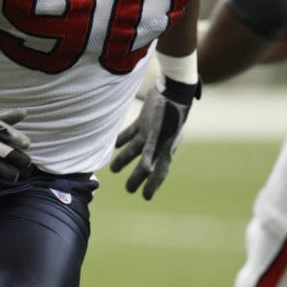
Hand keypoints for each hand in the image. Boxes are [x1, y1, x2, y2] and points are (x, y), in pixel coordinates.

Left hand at [111, 76, 199, 199]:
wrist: (172, 88)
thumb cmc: (169, 112)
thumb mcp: (162, 133)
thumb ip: (154, 151)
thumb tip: (148, 170)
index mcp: (165, 148)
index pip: (159, 172)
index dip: (152, 185)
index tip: (146, 197)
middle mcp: (158, 142)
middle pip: (146, 164)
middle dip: (137, 177)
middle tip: (129, 189)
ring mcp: (151, 131)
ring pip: (135, 149)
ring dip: (124, 159)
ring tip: (113, 169)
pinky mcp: (145, 119)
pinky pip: (132, 133)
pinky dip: (122, 139)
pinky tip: (113, 145)